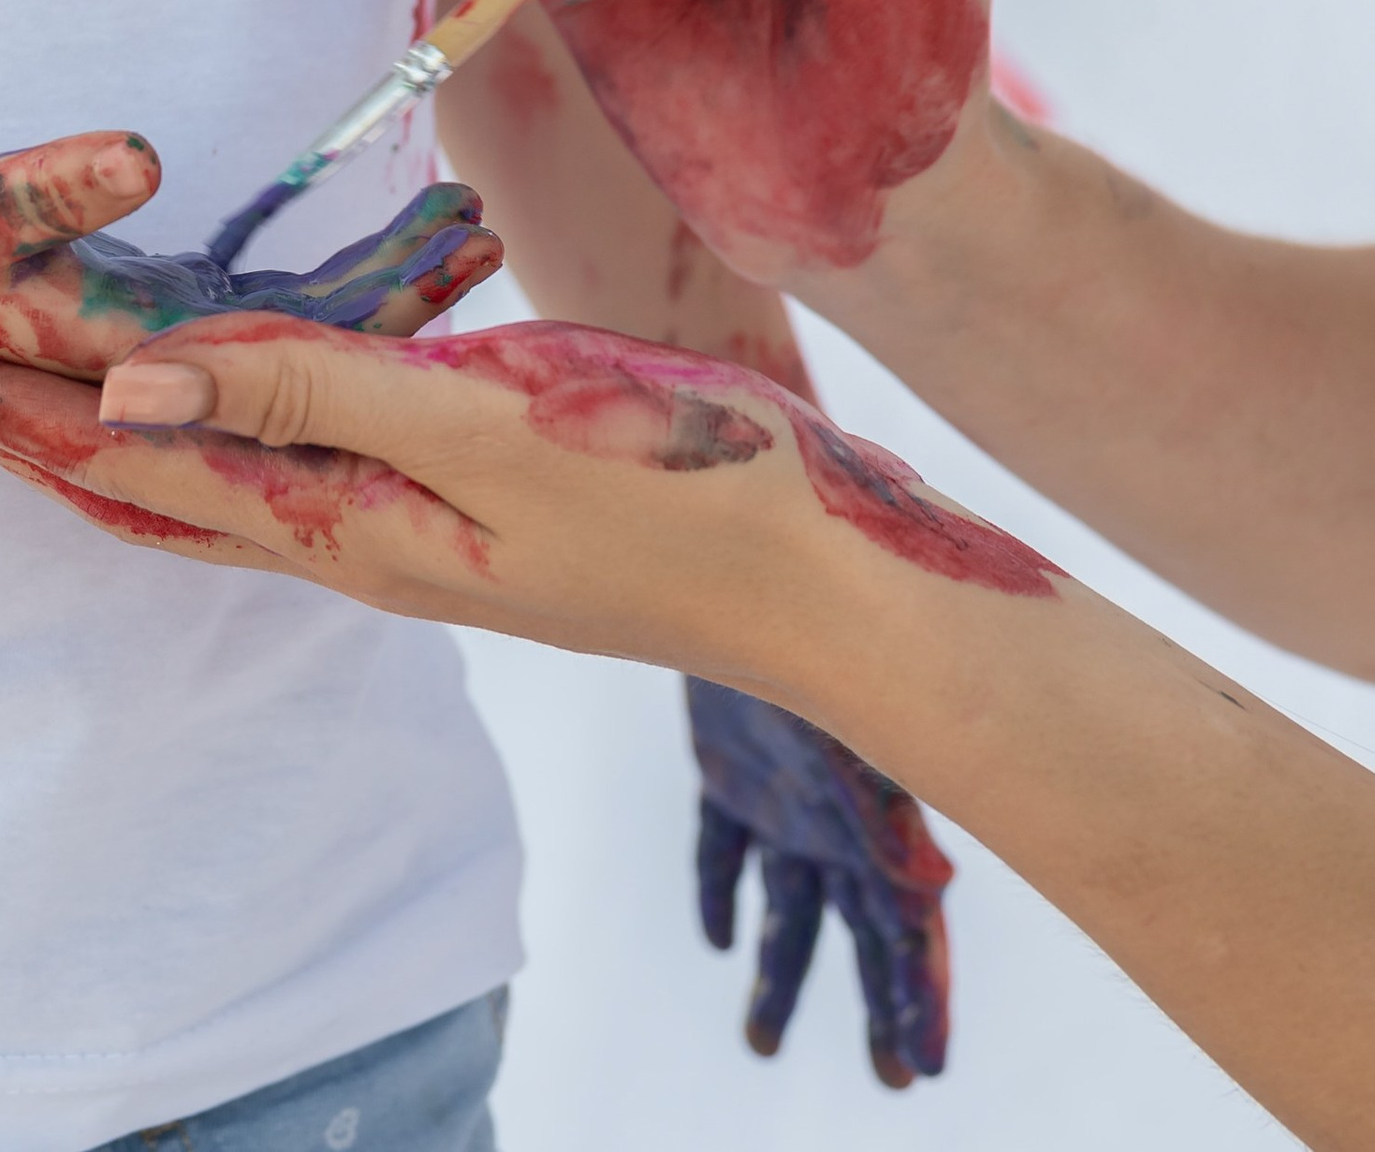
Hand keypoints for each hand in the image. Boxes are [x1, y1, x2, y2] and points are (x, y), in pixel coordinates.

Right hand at [0, 137, 499, 374]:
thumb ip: (56, 182)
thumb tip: (137, 158)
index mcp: (138, 363)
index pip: (293, 352)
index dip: (384, 299)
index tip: (461, 237)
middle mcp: (171, 377)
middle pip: (321, 352)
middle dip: (408, 291)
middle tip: (488, 222)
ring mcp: (175, 356)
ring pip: (308, 339)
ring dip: (385, 285)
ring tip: (467, 218)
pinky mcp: (166, 327)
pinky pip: (277, 317)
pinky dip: (337, 285)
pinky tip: (393, 244)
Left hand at [0, 308, 1050, 622]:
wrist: (829, 586)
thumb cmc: (671, 492)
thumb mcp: (479, 426)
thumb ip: (308, 397)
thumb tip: (126, 392)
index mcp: (340, 519)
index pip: (126, 460)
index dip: (2, 407)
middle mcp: (354, 537)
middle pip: (143, 477)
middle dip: (16, 425)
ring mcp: (413, 529)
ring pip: (213, 477)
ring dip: (104, 434)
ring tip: (17, 393)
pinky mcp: (470, 501)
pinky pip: (300, 466)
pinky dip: (222, 429)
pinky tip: (226, 409)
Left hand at [685, 676, 952, 1085]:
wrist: (746, 571)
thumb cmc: (822, 641)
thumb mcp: (853, 729)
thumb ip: (885, 810)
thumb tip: (929, 890)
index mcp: (879, 824)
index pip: (909, 934)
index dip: (918, 1000)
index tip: (923, 1066)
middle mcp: (839, 822)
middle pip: (863, 934)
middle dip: (880, 1005)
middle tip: (895, 1078)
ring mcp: (786, 802)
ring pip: (788, 909)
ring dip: (780, 973)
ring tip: (761, 1044)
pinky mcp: (731, 774)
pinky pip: (723, 850)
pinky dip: (721, 894)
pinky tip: (718, 940)